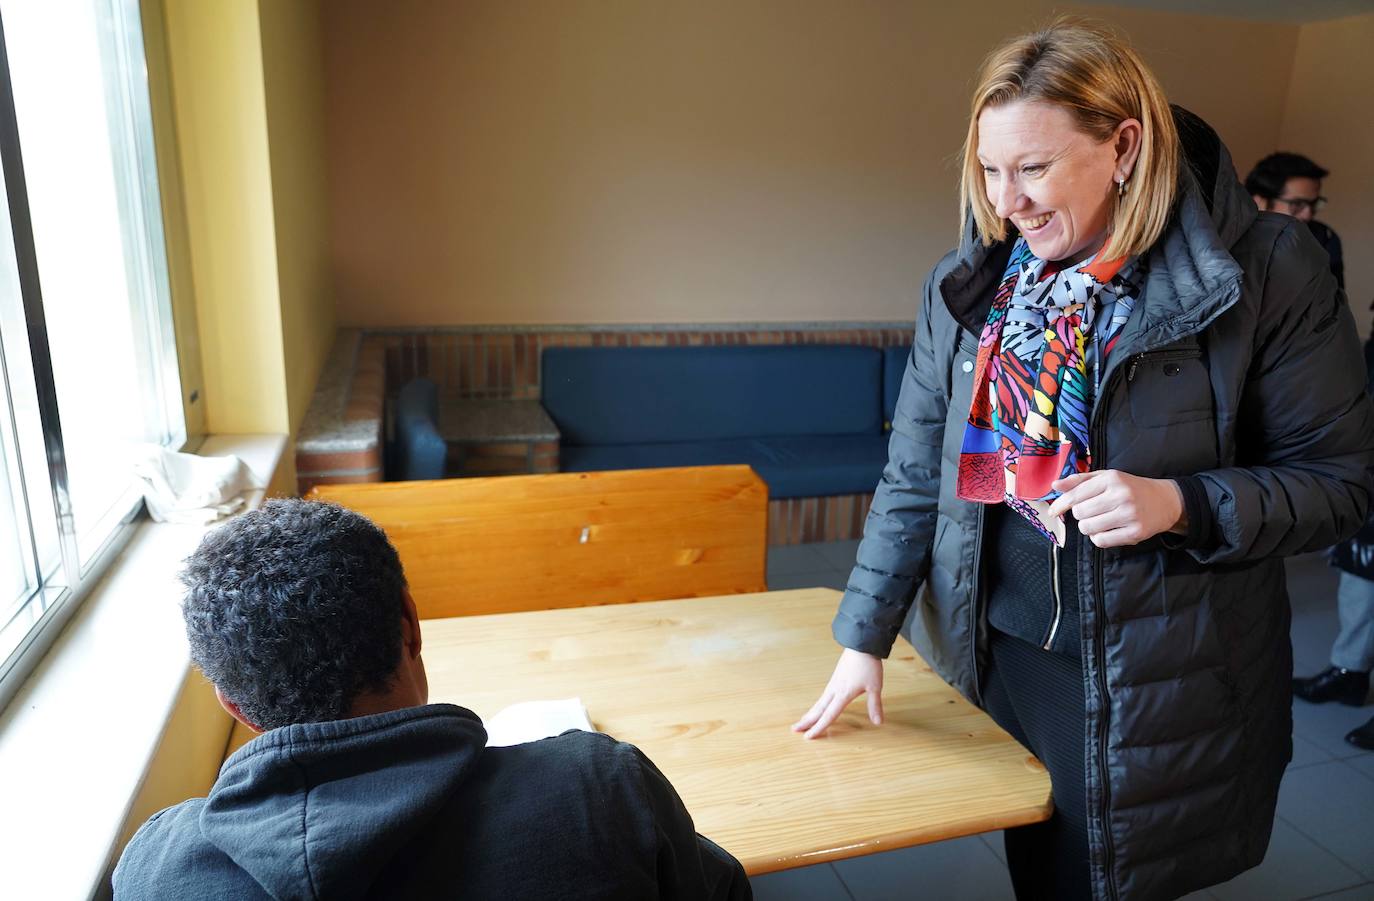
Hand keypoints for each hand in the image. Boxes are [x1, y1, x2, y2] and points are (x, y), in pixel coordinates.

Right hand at [791, 648, 883, 738]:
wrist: (861, 645)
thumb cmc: (868, 665)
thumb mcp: (875, 686)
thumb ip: (874, 705)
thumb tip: (877, 722)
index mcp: (843, 694)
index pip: (829, 715)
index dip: (819, 727)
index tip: (808, 737)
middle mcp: (834, 690)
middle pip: (818, 709)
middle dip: (806, 721)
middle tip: (794, 729)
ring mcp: (833, 684)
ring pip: (818, 703)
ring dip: (810, 713)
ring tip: (802, 721)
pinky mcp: (835, 679)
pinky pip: (823, 696)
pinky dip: (817, 705)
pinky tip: (817, 707)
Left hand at [1047, 470, 1185, 547]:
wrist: (1164, 501)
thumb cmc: (1129, 488)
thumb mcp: (1106, 478)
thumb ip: (1079, 481)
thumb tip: (1054, 486)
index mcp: (1111, 479)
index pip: (1076, 495)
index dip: (1061, 505)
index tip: (1053, 512)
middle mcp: (1121, 495)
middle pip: (1080, 513)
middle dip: (1081, 515)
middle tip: (1093, 511)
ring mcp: (1129, 515)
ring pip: (1088, 528)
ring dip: (1089, 527)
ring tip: (1100, 521)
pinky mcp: (1135, 532)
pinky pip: (1101, 541)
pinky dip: (1098, 538)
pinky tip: (1107, 530)